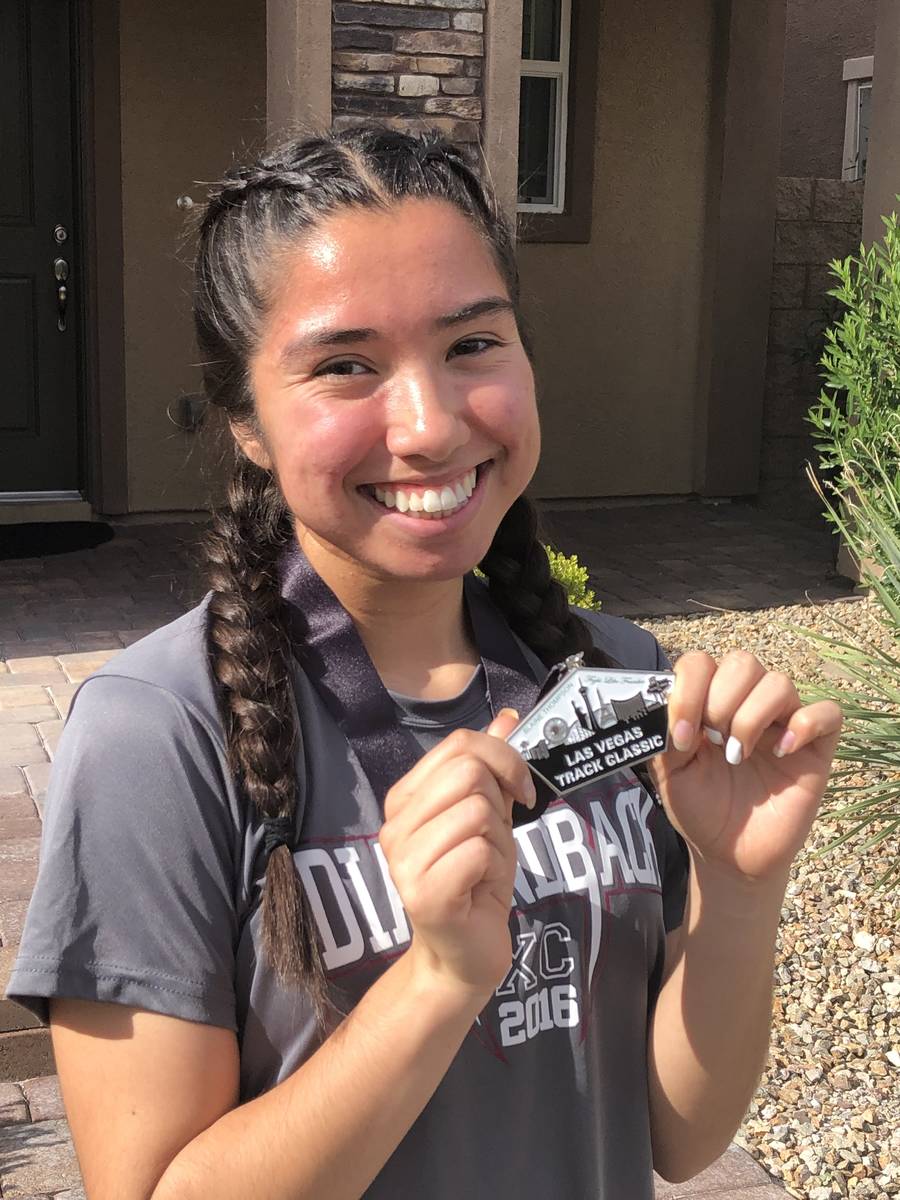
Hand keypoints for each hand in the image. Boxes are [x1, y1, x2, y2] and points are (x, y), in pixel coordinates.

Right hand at [379, 710, 535, 1003]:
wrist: (463, 955)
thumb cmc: (475, 882)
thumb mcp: (489, 815)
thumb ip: (492, 767)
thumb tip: (508, 717)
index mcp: (404, 800)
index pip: (458, 744)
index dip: (502, 757)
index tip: (518, 790)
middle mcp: (394, 826)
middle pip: (468, 772)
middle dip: (500, 802)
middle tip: (497, 837)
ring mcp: (404, 861)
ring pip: (477, 812)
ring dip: (498, 841)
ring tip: (484, 866)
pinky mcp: (424, 894)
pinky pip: (479, 852)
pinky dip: (494, 868)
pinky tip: (481, 888)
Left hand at [651, 651, 842, 884]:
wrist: (729, 855)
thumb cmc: (700, 808)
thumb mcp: (669, 771)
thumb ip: (666, 733)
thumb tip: (669, 702)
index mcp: (709, 702)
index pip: (701, 663)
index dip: (689, 689)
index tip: (682, 736)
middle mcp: (747, 704)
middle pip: (743, 662)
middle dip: (720, 699)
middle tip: (712, 742)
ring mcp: (783, 723)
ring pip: (779, 682)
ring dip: (751, 716)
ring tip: (737, 755)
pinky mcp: (816, 748)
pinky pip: (827, 713)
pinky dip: (804, 725)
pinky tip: (781, 753)